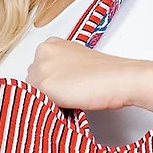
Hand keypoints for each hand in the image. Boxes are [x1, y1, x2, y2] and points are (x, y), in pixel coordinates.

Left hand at [26, 37, 144, 111]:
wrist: (120, 78)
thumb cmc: (107, 73)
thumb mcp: (78, 63)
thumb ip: (60, 70)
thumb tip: (52, 87)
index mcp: (51, 44)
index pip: (38, 72)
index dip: (52, 84)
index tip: (66, 88)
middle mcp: (42, 52)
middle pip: (32, 82)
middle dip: (46, 92)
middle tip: (70, 96)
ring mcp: (41, 68)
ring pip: (33, 94)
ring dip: (47, 101)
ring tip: (70, 101)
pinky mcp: (44, 86)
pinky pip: (37, 104)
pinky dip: (50, 109)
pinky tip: (68, 106)